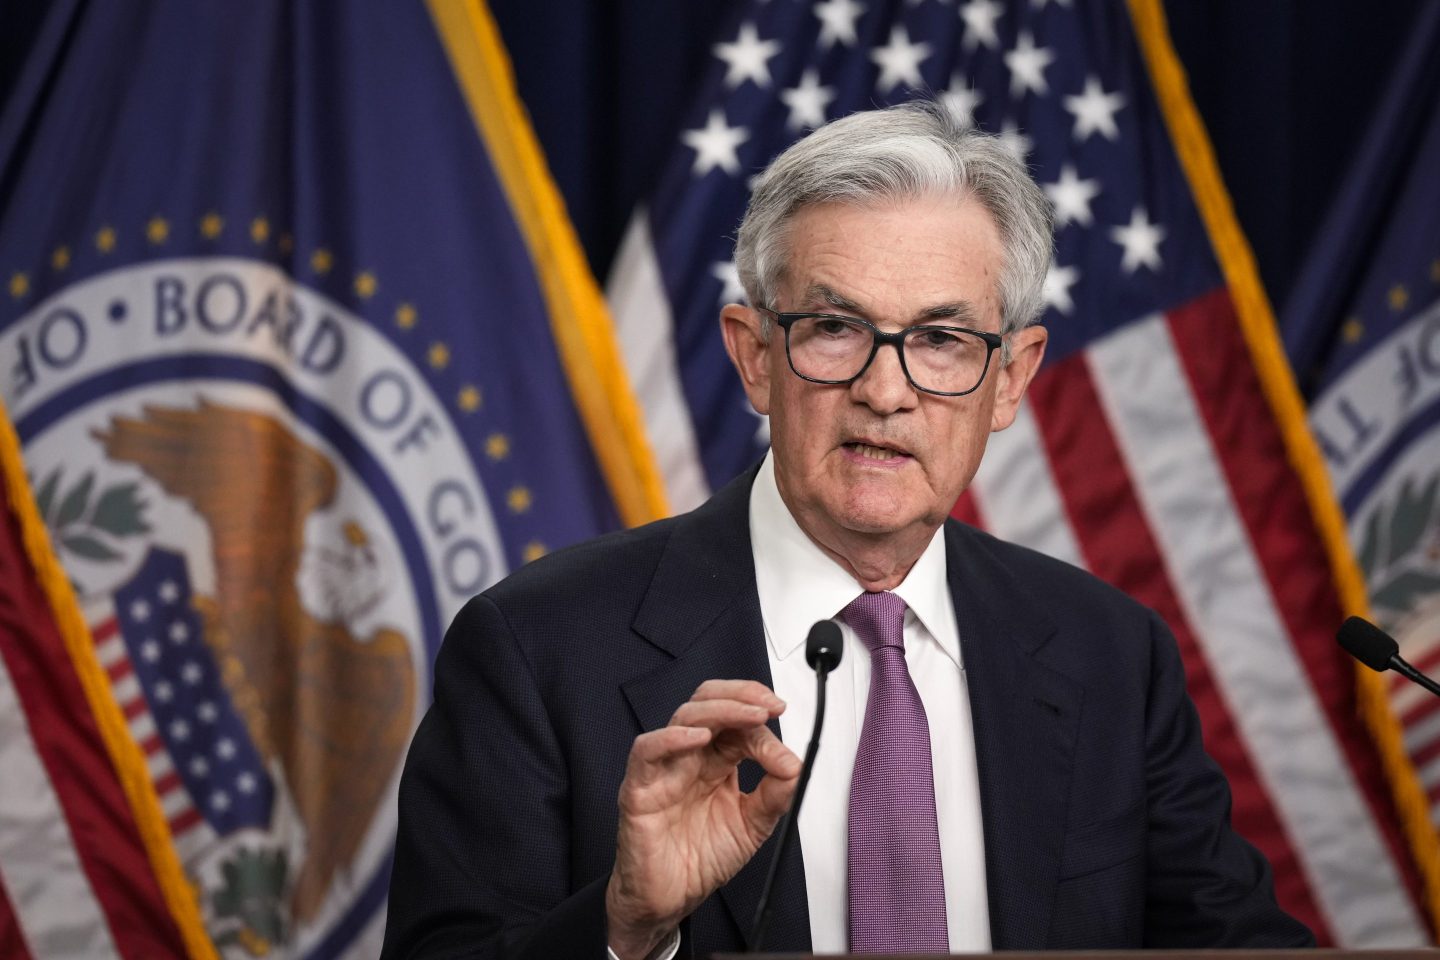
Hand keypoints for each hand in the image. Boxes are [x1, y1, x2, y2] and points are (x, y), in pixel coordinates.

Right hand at [605, 679, 801, 958]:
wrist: (670, 900)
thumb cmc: (700, 860)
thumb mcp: (752, 825)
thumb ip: (775, 793)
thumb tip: (795, 765)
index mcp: (715, 762)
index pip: (737, 722)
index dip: (762, 722)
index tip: (784, 737)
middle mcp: (689, 758)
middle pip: (708, 703)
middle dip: (741, 696)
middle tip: (770, 706)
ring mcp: (663, 769)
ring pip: (683, 717)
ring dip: (720, 710)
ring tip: (749, 716)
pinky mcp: (639, 789)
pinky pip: (646, 751)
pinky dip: (671, 738)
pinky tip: (698, 737)